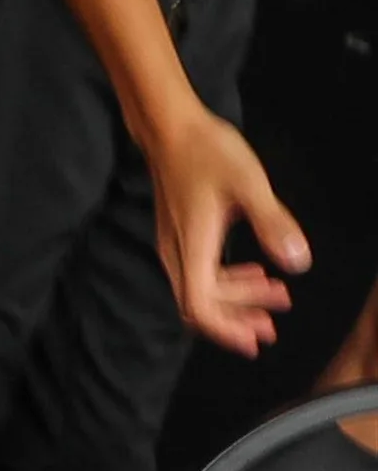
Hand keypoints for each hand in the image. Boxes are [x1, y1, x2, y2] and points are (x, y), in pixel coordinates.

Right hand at [137, 108, 306, 354]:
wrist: (171, 130)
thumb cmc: (208, 153)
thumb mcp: (249, 184)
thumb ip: (273, 224)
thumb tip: (299, 265)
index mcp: (193, 247)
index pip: (200, 305)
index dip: (226, 328)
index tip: (255, 341)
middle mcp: (177, 255)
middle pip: (200, 305)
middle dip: (238, 318)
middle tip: (276, 324)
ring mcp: (175, 247)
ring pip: (200, 292)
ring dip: (236, 301)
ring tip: (276, 297)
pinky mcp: (179, 238)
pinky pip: (199, 276)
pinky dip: (228, 283)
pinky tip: (254, 271)